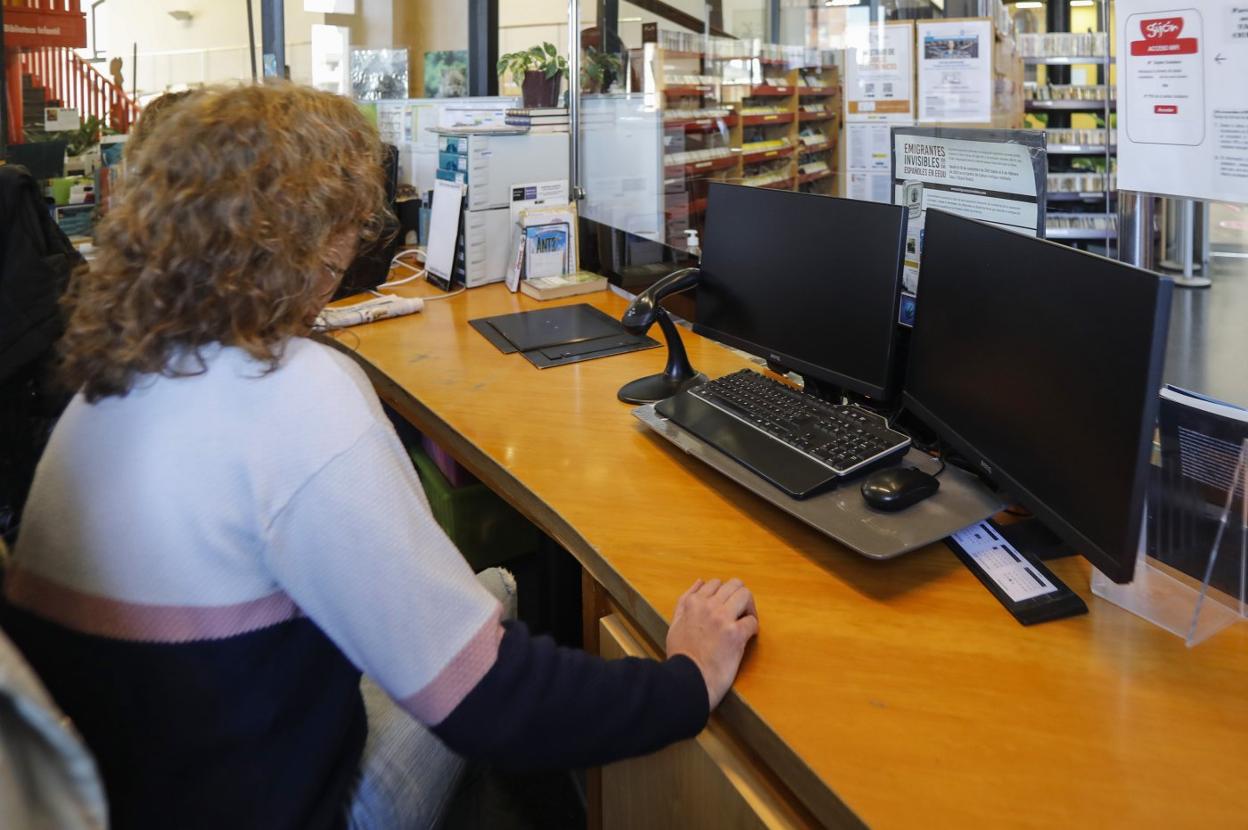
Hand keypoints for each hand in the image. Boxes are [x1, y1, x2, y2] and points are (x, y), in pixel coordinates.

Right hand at [665, 578, 758, 710]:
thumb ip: (685, 601)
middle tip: (740, 612)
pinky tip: (748, 636)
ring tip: (745, 621)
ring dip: (749, 607)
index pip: (715, 583)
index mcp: (692, 602)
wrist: (688, 679)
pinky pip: (752, 621)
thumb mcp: (676, 622)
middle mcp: (708, 606)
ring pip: (745, 595)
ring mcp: (722, 618)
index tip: (726, 607)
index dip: (723, 595)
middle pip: (734, 584)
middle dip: (739, 596)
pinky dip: (753, 628)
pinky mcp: (735, 634)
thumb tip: (700, 582)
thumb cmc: (681, 655)